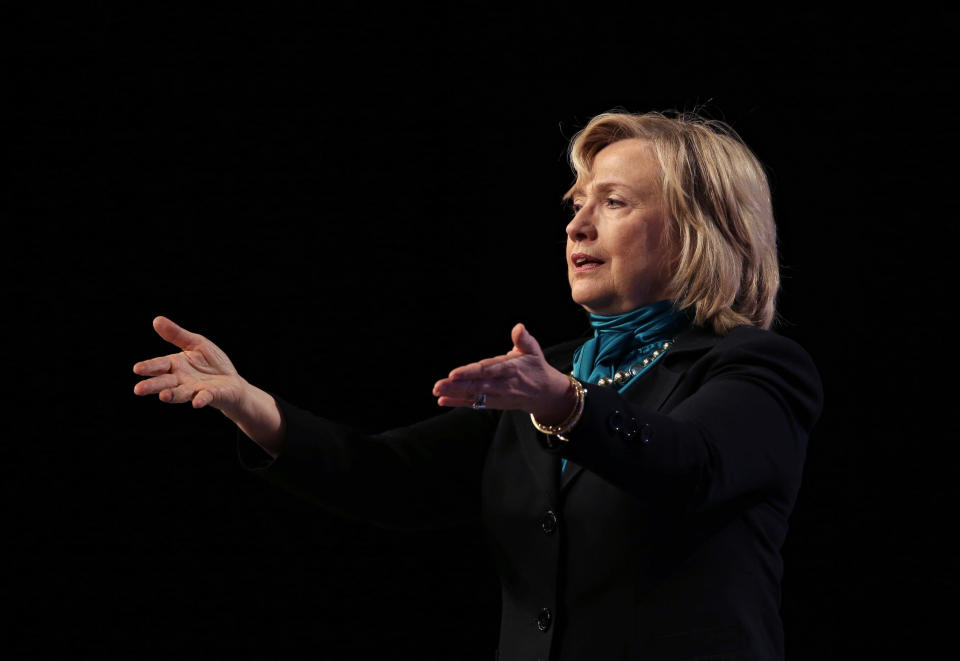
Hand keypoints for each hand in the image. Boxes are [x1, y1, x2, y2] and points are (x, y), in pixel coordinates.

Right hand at [132, 316, 246, 415]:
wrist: (232, 382)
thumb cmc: (212, 363)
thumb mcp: (196, 343)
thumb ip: (177, 335)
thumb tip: (156, 320)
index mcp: (175, 365)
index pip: (159, 365)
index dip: (149, 367)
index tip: (137, 369)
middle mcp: (181, 380)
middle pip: (165, 382)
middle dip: (153, 385)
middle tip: (138, 389)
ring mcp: (195, 389)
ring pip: (181, 393)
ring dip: (172, 395)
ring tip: (163, 396)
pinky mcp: (211, 395)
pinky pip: (205, 397)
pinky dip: (201, 399)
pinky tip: (197, 402)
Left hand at [432, 323, 575, 424]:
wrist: (546, 394)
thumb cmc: (536, 367)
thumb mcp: (534, 351)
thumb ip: (524, 339)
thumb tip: (519, 327)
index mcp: (511, 369)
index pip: (488, 371)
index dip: (470, 373)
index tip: (454, 373)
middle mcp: (503, 384)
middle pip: (477, 386)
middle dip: (456, 386)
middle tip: (438, 385)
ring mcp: (497, 396)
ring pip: (473, 395)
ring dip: (454, 394)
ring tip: (437, 391)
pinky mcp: (494, 403)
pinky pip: (474, 404)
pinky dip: (458, 402)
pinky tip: (442, 401)